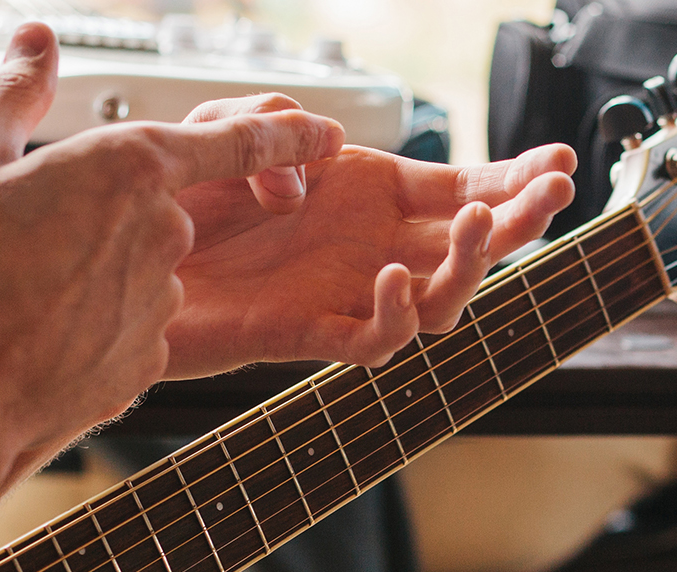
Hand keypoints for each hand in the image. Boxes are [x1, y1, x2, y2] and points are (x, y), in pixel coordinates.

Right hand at [0, 26, 343, 483]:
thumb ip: (16, 94)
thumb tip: (36, 41)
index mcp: (131, 168)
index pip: (238, 142)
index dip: (289, 136)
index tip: (328, 134)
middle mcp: (165, 231)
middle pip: (164, 212)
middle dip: (112, 223)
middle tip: (39, 242)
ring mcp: (165, 298)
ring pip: (146, 272)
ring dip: (101, 277)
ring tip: (29, 294)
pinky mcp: (153, 355)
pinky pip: (133, 328)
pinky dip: (99, 328)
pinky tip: (46, 336)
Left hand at [162, 96, 576, 375]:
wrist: (114, 260)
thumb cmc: (171, 199)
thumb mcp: (225, 126)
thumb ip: (276, 124)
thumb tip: (326, 158)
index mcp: (365, 194)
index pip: (460, 188)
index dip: (514, 179)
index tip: (562, 161)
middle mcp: (368, 246)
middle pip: (471, 244)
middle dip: (521, 218)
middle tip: (553, 194)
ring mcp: (344, 293)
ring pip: (441, 300)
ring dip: (469, 264)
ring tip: (474, 223)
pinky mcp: (309, 333)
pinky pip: (376, 342)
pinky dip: (396, 316)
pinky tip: (392, 277)